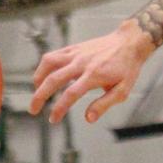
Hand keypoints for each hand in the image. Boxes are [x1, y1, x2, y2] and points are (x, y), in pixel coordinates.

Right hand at [30, 19, 154, 125]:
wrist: (129, 43)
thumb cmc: (127, 68)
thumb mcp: (122, 91)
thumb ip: (104, 104)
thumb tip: (88, 118)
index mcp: (94, 76)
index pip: (70, 94)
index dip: (59, 108)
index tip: (53, 120)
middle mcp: (82, 63)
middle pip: (53, 79)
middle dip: (39, 96)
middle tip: (33, 110)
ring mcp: (76, 54)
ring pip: (48, 63)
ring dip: (38, 78)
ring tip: (37, 92)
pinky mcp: (73, 48)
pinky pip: (53, 55)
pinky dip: (43, 66)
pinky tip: (43, 77)